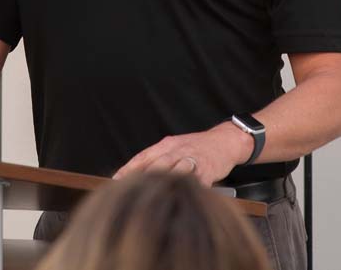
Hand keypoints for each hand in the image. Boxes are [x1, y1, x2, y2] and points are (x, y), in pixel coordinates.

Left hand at [113, 122, 251, 186]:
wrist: (225, 141)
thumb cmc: (198, 147)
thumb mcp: (174, 147)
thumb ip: (157, 159)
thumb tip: (134, 175)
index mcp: (166, 145)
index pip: (142, 157)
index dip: (128, 169)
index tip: (114, 181)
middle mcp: (177, 150)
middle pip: (155, 164)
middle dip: (141, 179)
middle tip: (128, 193)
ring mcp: (191, 159)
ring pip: (173, 171)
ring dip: (161, 184)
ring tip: (148, 198)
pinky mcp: (207, 169)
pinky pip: (194, 181)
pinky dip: (185, 190)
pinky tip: (177, 199)